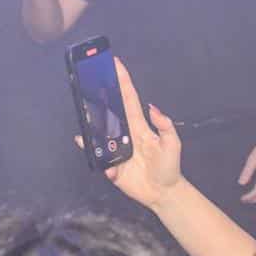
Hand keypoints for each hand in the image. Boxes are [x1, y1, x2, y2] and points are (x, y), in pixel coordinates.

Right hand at [95, 58, 185, 210]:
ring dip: (90, 120)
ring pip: (98, 131)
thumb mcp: (172, 144)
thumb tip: (152, 108)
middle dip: (99, 94)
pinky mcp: (110, 164)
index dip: (122, 81)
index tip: (115, 63)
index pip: (129, 99)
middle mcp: (124, 134)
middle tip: (89, 78)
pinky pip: (96, 154)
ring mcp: (115, 149)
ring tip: (84, 109)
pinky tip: (82, 140)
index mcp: (139, 126)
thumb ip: (165, 126)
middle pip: (109, 111)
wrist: (163, 193)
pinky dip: (88, 148)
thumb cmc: (169, 167)